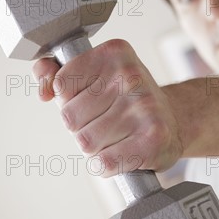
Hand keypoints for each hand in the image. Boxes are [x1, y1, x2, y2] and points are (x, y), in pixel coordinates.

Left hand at [32, 39, 183, 177]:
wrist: (174, 120)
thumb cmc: (125, 99)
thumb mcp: (92, 76)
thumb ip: (56, 74)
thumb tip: (44, 89)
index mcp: (114, 53)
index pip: (61, 85)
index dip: (69, 100)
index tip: (89, 100)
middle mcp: (131, 76)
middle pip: (70, 118)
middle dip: (80, 127)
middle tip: (104, 121)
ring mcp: (145, 108)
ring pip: (85, 142)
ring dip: (94, 148)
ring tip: (115, 137)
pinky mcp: (153, 140)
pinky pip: (103, 163)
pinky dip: (106, 165)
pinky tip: (121, 153)